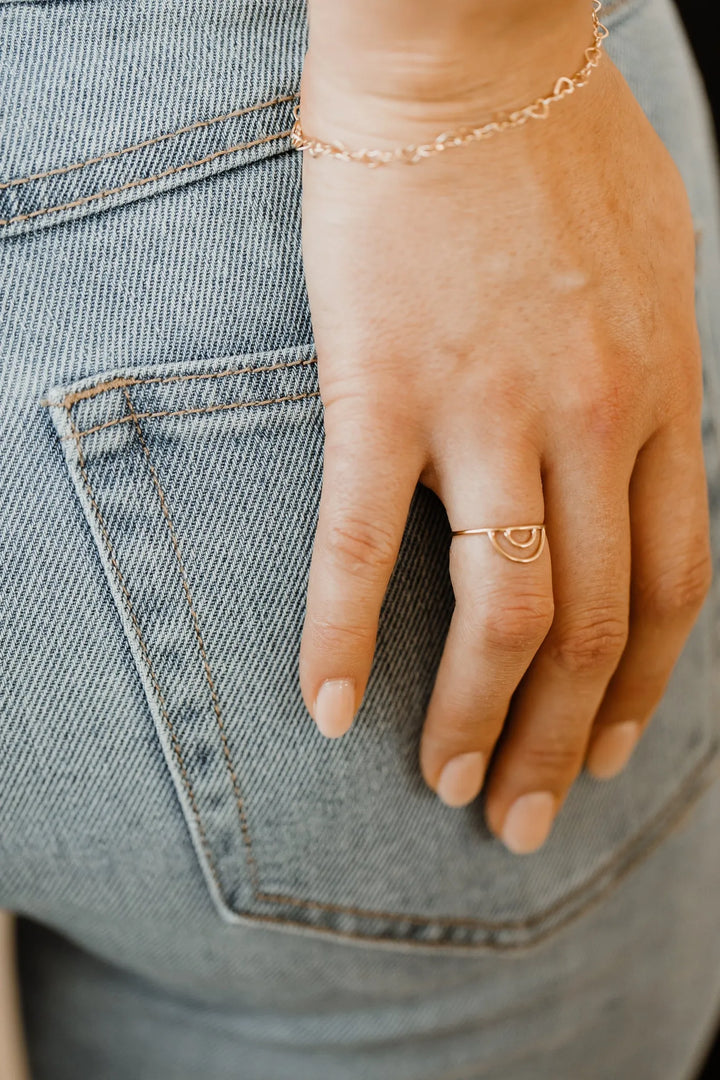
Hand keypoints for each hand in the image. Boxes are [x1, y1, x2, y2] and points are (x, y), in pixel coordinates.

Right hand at [296, 44, 710, 853]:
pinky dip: (337, 635)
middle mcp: (592, 422)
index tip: (603, 756)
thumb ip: (661, 383)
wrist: (468, 53)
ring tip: (443, 785)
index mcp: (664, 397)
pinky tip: (321, 709)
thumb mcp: (665, 271)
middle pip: (593, 628)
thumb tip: (644, 465)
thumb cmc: (563, 153)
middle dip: (557, 743)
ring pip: (501, 608)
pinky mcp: (385, 387)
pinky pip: (359, 540)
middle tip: (519, 820)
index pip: (673, 588)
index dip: (642, 692)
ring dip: (473, 717)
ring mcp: (490, 408)